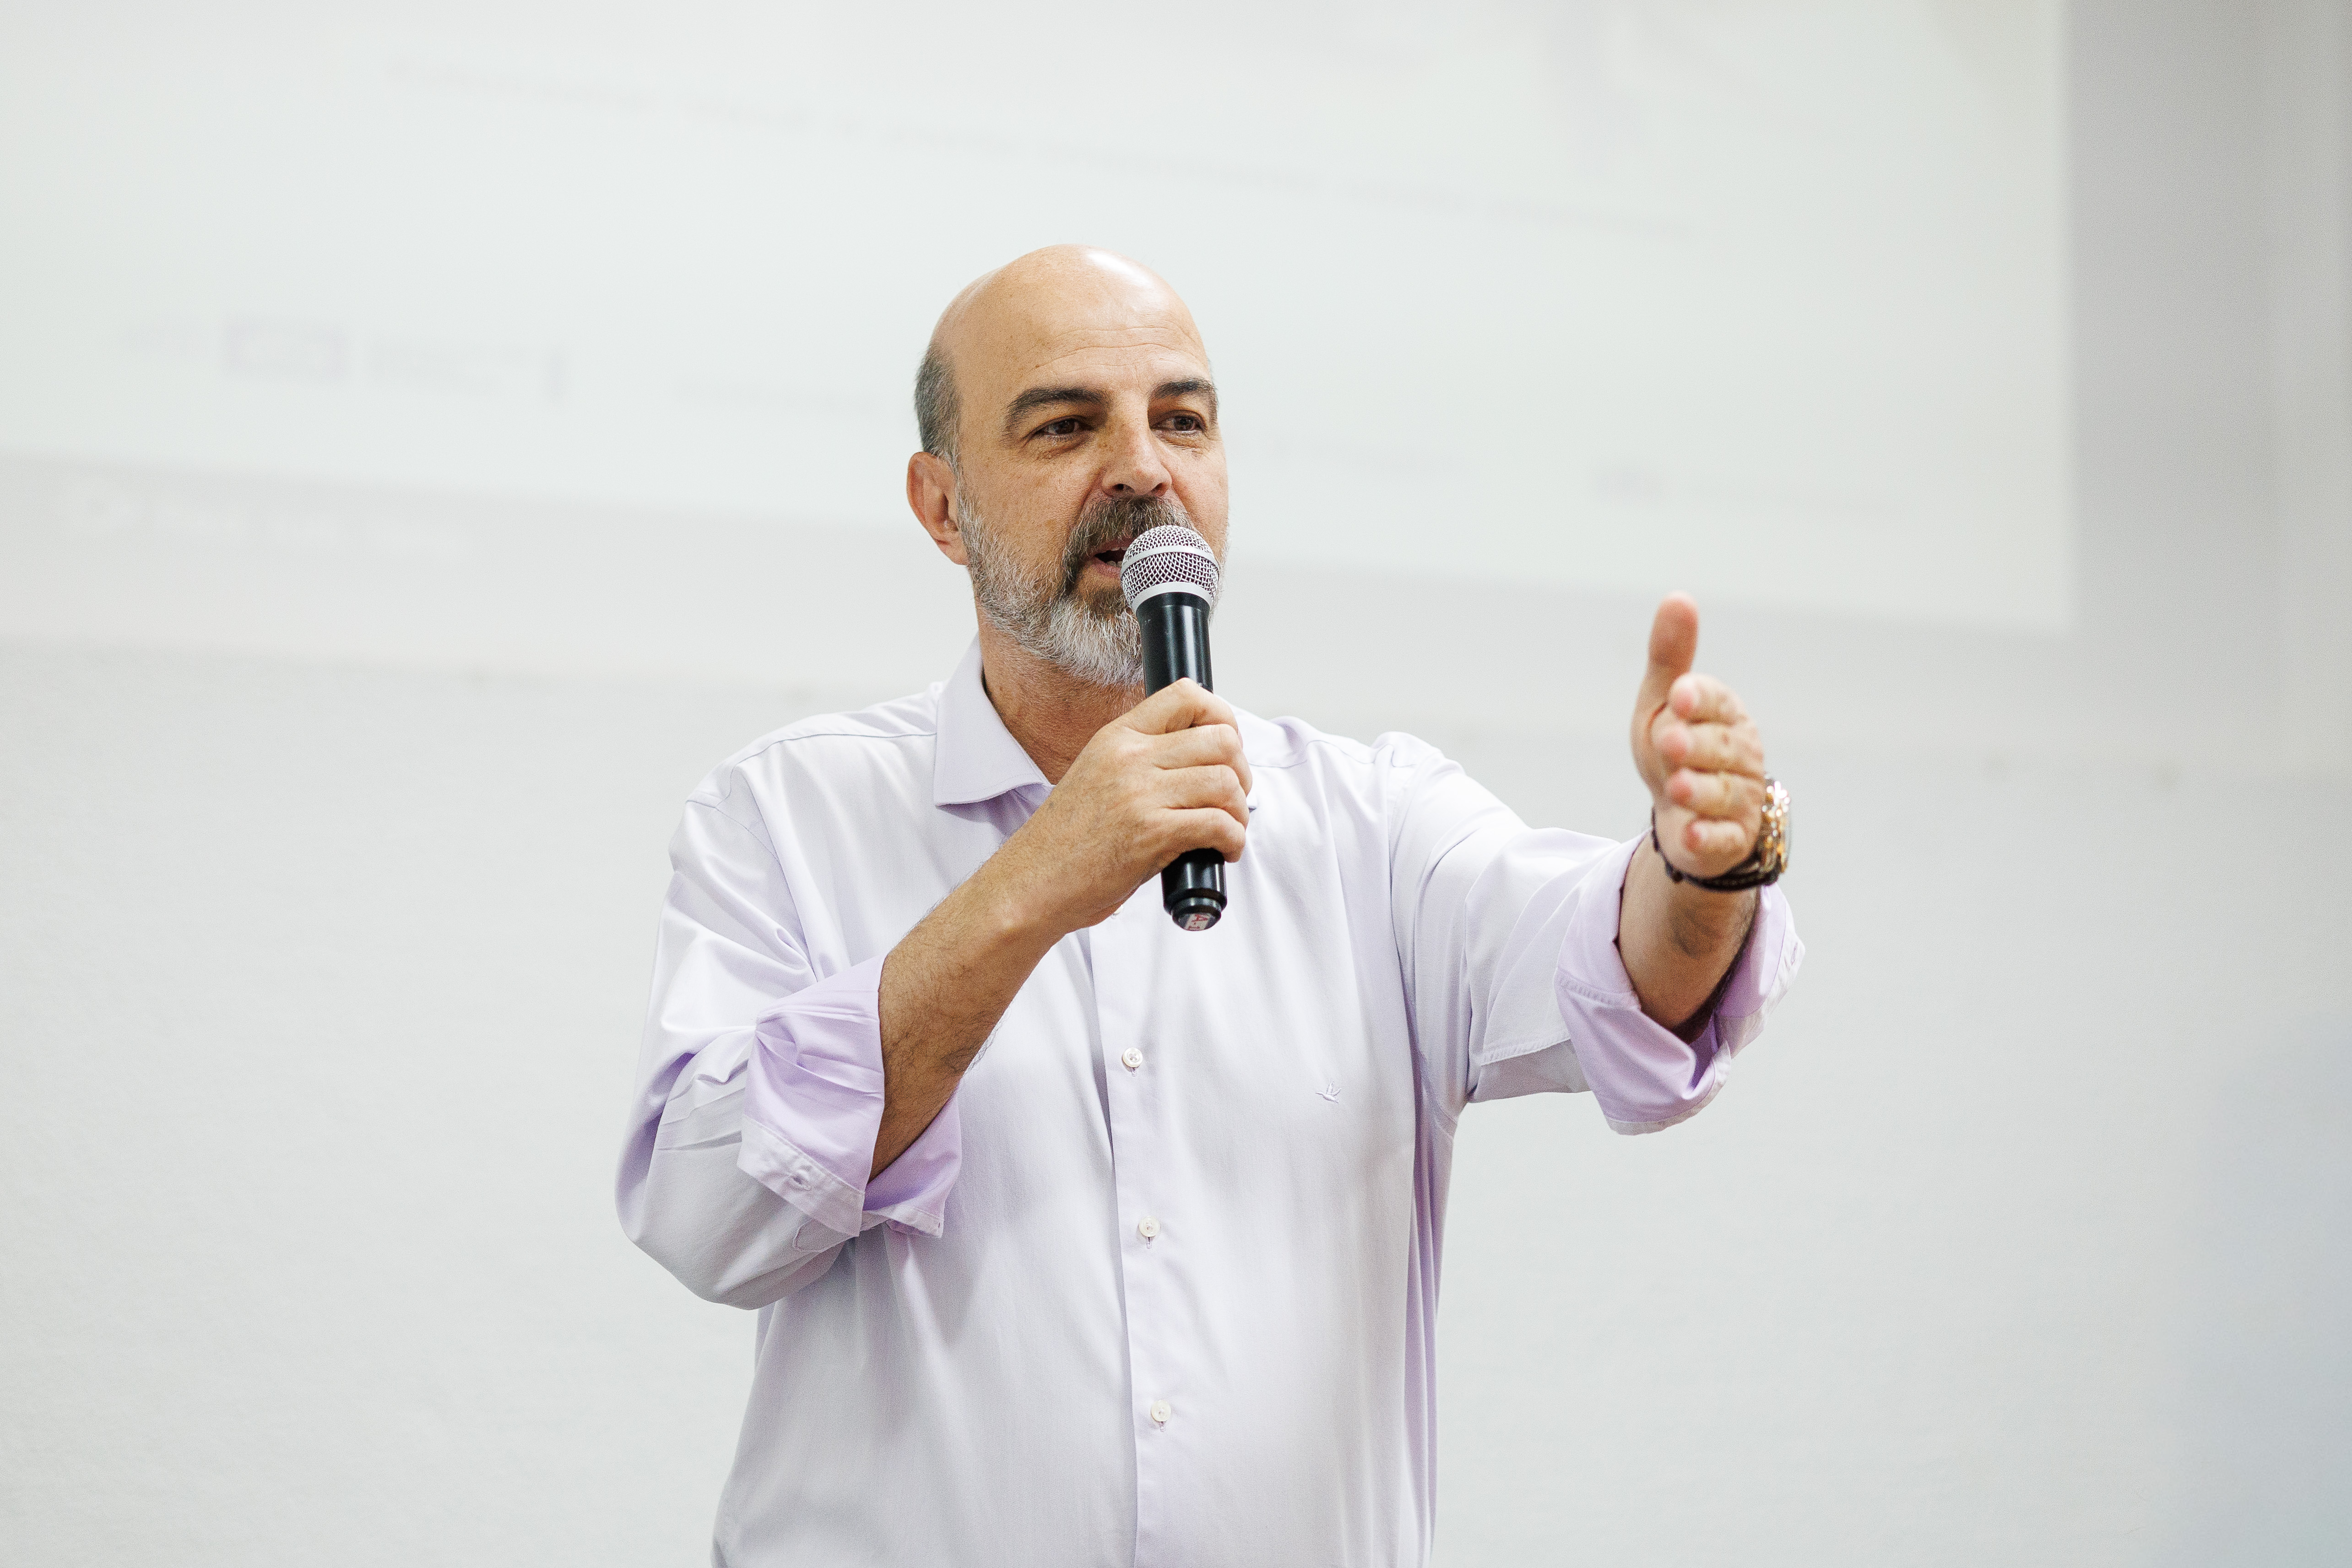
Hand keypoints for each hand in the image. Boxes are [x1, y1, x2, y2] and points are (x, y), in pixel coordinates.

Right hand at [983, 679, 1251, 934]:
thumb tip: (1200, 762)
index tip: (1227, 749)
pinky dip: (1233, 841)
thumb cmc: (1066, 842)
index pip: (1186, 695)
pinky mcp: (1151, 833)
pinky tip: (1223, 852)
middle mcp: (1130, 757)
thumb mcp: (1098, 777)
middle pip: (1220, 738)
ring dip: (1239, 811)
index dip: (1222, 717)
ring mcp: (1140, 793)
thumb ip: (1142, 761)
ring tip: (1229, 830)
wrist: (1031, 884)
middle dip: (1240, 770)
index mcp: (1117, 737)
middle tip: (1233, 797)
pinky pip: (1219, 824)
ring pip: (1225, 781)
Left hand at [1629, 594, 1768, 882]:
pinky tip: (1690, 836)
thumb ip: (1670, 658)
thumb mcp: (1663, 704)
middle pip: (1720, 748)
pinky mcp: (1733, 838)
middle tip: (1669, 741)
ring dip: (1700, 791)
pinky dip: (1709, 838)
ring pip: (1723, 793)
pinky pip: (1725, 839)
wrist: (1681, 814)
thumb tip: (1678, 597)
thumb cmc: (1675, 749)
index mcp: (1725, 715)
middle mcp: (1740, 755)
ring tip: (1677, 788)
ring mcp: (1740, 798)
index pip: (1716, 703)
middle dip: (1695, 745)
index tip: (1678, 695)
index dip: (1699, 699)